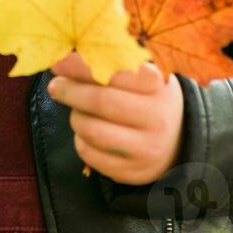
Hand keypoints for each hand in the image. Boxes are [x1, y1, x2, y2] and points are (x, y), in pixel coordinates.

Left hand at [47, 51, 183, 185]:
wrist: (177, 142)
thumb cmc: (148, 98)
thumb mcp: (142, 76)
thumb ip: (110, 65)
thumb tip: (64, 60)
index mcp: (158, 85)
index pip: (116, 71)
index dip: (83, 66)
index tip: (58, 61)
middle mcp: (157, 117)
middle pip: (101, 101)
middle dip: (71, 91)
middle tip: (55, 86)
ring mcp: (146, 148)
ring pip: (91, 130)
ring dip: (75, 116)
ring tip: (77, 110)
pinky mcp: (132, 172)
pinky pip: (89, 154)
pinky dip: (80, 140)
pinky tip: (87, 132)